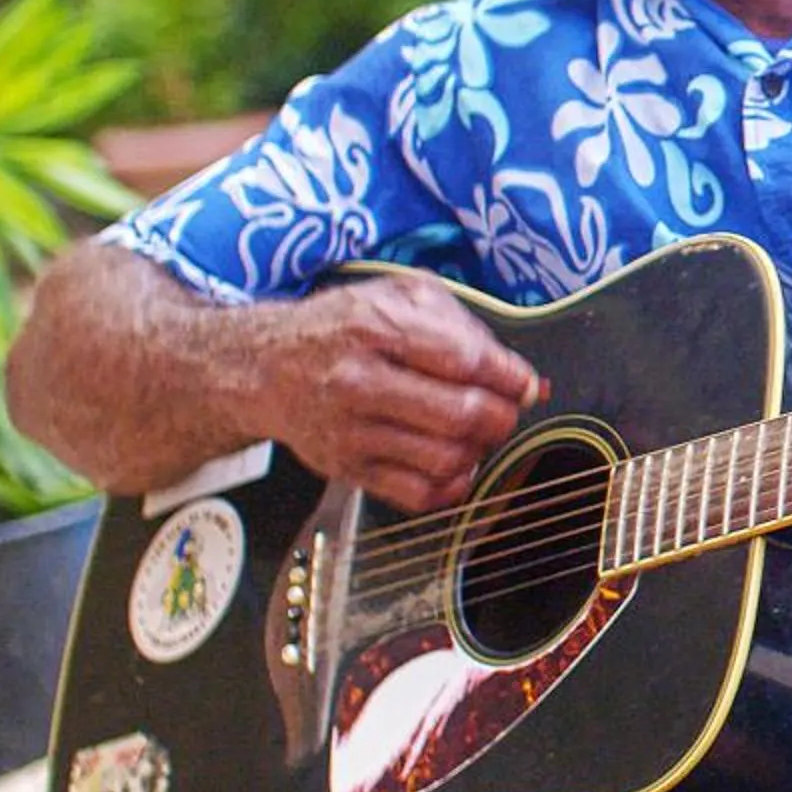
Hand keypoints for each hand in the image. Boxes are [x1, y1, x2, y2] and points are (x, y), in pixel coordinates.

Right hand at [241, 275, 541, 512]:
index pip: (463, 360)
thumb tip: (522, 376)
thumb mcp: (398, 296)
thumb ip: (463, 325)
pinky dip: (452, 485)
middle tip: (505, 409)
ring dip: (479, 450)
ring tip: (477, 433)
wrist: (265, 367)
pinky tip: (454, 463)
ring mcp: (350, 431)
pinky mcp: (346, 468)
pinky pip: (416, 494)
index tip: (526, 384)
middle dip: (501, 416)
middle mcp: (358, 382)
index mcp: (375, 329)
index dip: (510, 377)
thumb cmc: (342, 328)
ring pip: (444, 458)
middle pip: (459, 414)